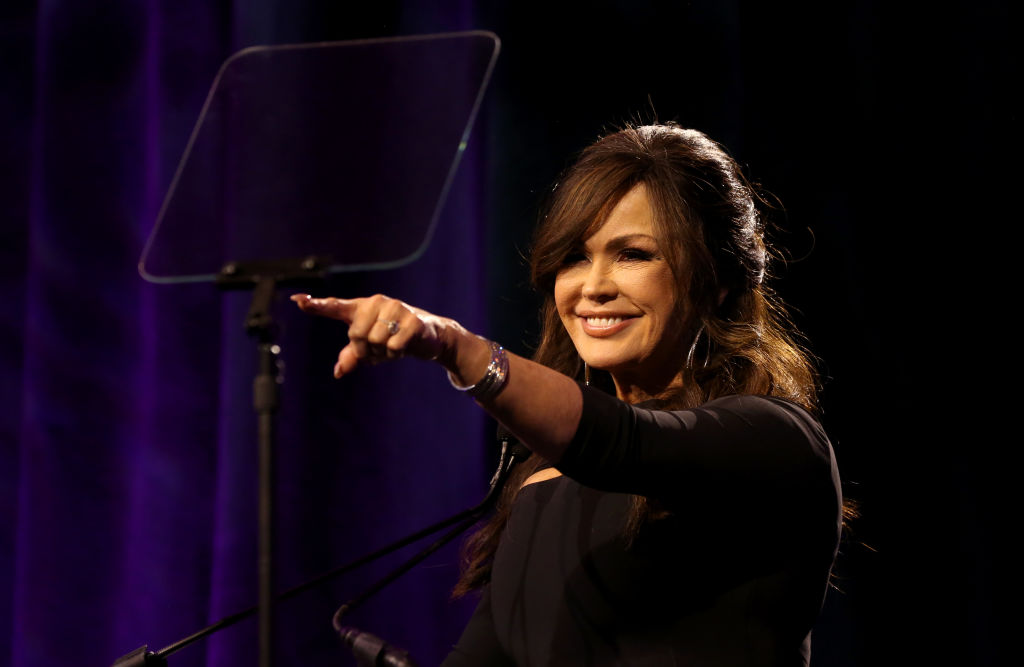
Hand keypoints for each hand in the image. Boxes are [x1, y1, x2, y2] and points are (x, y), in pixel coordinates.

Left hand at [290, 293, 459, 377]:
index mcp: (362, 307)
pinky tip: (403, 347)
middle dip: (365, 349)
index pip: (335, 306)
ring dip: (382, 352)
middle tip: (379, 348)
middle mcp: (377, 302)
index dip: (315, 305)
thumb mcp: (370, 348)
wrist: (430, 335)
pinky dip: (395, 354)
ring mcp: (396, 308)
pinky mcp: (412, 320)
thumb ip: (351, 355)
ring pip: (374, 341)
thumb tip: (339, 372)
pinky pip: (393, 346)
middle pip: (355, 334)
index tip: (296, 300)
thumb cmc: (393, 338)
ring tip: (392, 346)